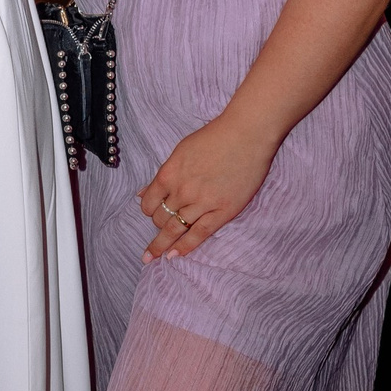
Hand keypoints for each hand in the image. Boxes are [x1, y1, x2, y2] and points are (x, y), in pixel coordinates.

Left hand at [138, 110, 279, 261]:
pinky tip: (176, 255)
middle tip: (156, 237)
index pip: (149, 203)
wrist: (246, 134)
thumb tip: (144, 193)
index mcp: (169, 174)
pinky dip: (186, 246)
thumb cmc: (214, 138)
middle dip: (158, 227)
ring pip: (176, 229)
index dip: (149, 210)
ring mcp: (202, 202)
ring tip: (156, 257)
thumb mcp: (181, 151)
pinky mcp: (223, 211)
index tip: (152, 214)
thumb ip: (164, 174)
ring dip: (164, 243)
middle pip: (161, 218)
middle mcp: (182, 191)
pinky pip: (199, 233)